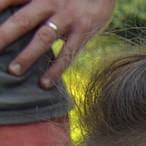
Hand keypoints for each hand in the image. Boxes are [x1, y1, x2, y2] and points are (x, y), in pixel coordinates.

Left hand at [0, 0, 114, 86]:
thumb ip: (29, 1)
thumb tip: (10, 10)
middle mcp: (49, 2)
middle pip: (22, 20)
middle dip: (4, 36)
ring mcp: (67, 18)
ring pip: (43, 38)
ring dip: (27, 55)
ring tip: (13, 71)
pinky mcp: (83, 31)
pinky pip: (67, 54)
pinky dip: (55, 70)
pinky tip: (44, 84)